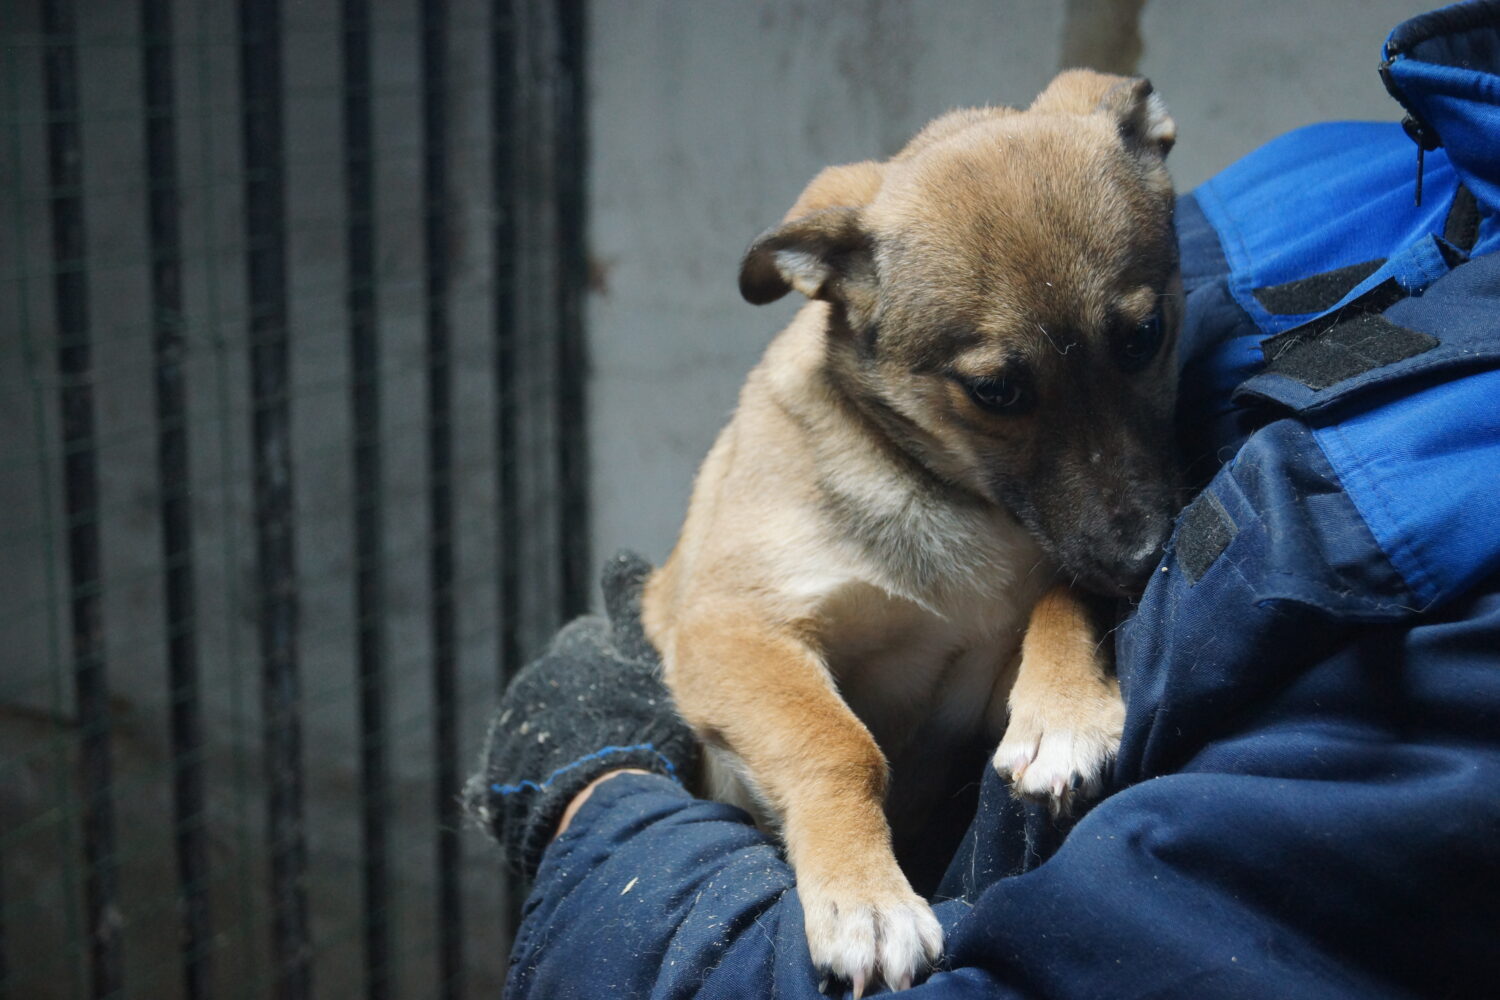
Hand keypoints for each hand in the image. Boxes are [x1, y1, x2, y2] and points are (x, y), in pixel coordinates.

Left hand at [464, 553, 698, 879]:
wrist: (601, 801)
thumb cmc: (638, 726)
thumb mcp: (645, 655)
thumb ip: (630, 606)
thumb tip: (623, 557)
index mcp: (569, 651)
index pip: (592, 644)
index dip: (618, 668)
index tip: (639, 692)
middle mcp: (529, 686)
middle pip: (560, 690)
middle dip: (583, 706)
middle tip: (621, 736)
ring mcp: (506, 738)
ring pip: (536, 735)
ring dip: (558, 747)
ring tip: (595, 776)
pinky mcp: (493, 788)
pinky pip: (507, 784)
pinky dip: (526, 788)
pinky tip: (552, 802)